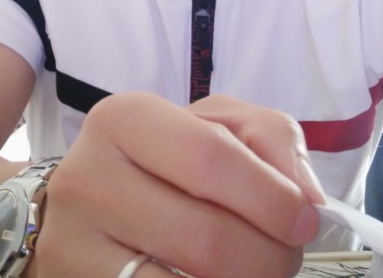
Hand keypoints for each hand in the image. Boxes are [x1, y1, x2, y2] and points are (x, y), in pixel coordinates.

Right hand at [33, 92, 323, 277]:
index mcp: (127, 118)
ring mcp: (74, 244)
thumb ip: (270, 138)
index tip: (306, 220)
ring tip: (257, 269)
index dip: (272, 197)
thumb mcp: (215, 124)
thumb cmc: (163, 157)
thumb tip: (308, 198)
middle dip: (270, 257)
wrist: (86, 199)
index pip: (212, 158)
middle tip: (286, 256)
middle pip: (207, 236)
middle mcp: (91, 176)